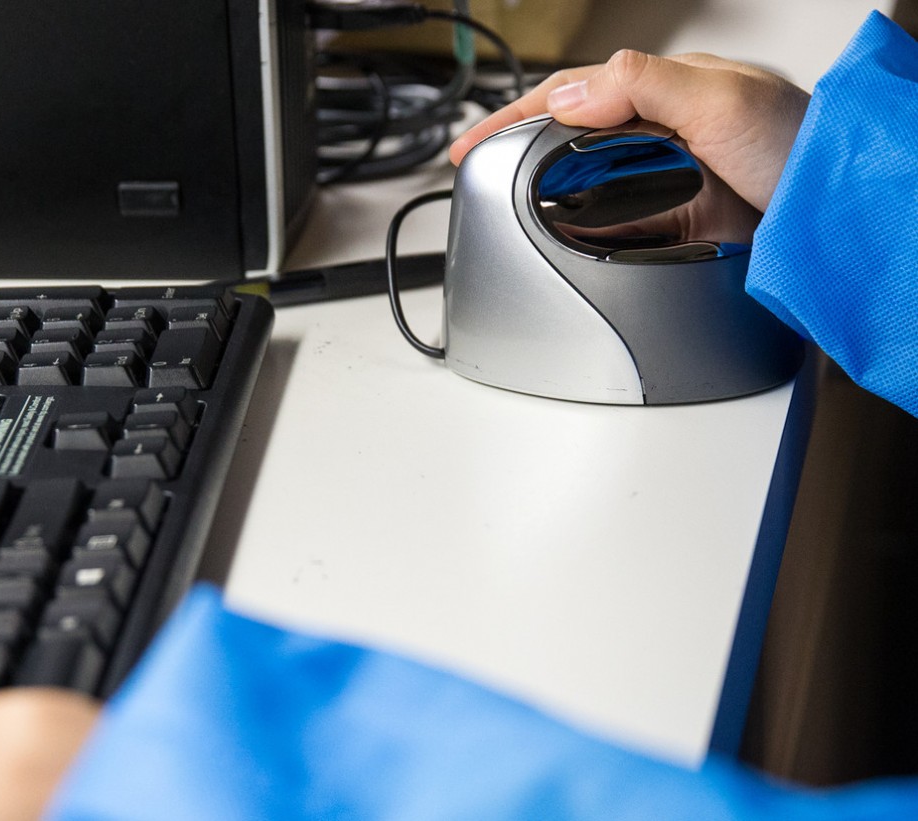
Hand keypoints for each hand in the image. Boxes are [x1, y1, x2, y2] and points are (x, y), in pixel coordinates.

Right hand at [448, 50, 809, 211]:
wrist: (838, 207)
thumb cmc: (802, 144)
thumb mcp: (719, 98)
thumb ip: (642, 87)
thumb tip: (568, 97)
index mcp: (666, 90)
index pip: (571, 94)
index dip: (513, 117)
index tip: (469, 146)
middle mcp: (662, 131)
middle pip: (568, 140)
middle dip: (518, 155)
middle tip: (476, 178)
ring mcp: (668, 177)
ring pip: (586, 186)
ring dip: (548, 200)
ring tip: (506, 213)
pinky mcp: (678, 220)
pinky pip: (615, 228)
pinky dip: (585, 238)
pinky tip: (566, 246)